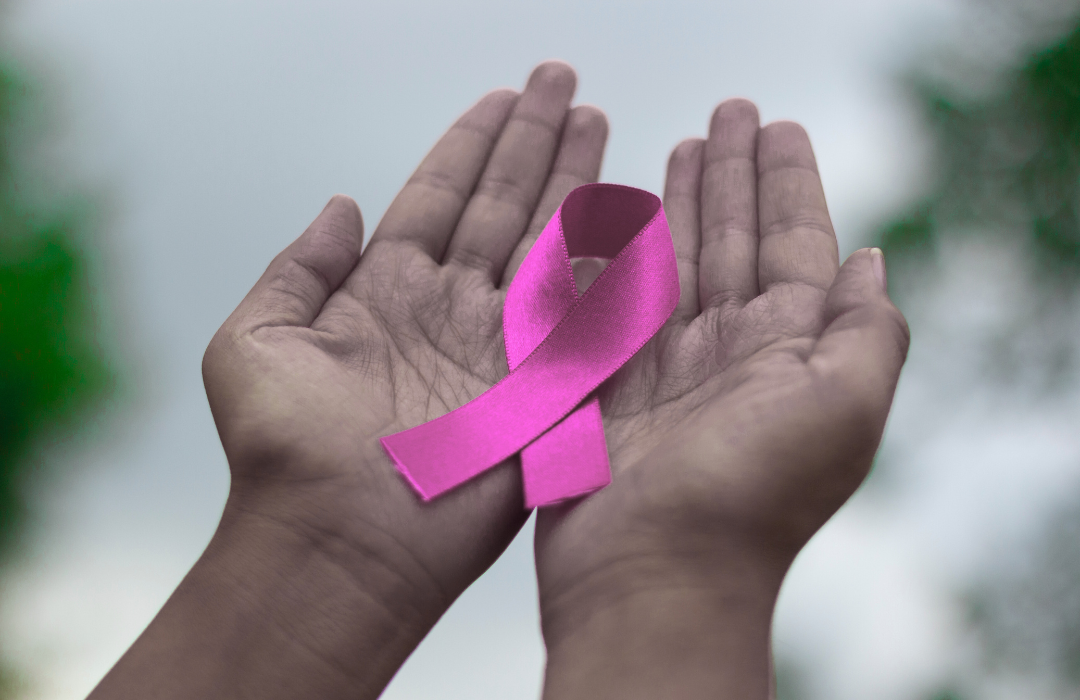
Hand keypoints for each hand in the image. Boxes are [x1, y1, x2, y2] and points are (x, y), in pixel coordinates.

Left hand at [89, 61, 607, 699]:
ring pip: (547, 244)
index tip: (506, 96)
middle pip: (502, 207)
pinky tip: (627, 213)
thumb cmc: (285, 452)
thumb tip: (340, 204)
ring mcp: (502, 346)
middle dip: (535, 144)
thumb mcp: (257, 342)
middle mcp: (451, 310)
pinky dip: (607, 264)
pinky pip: (581, 313)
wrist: (338, 543)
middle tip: (566, 84)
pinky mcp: (542, 388)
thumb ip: (299, 268)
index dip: (473, 144)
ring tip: (596, 123)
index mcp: (387, 292)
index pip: (440, 196)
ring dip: (574, 183)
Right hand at [535, 100, 908, 698]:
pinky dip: (617, 255)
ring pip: (676, 261)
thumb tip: (874, 258)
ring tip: (681, 146)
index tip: (777, 127)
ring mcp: (667, 366)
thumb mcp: (843, 408)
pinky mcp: (609, 383)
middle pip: (734, 240)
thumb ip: (867, 328)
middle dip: (731, 176)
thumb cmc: (750, 494)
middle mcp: (732, 352)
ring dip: (680, 203)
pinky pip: (616, 300)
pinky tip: (617, 217)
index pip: (794, 243)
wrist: (654, 574)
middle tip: (726, 114)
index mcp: (791, 349)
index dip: (788, 182)